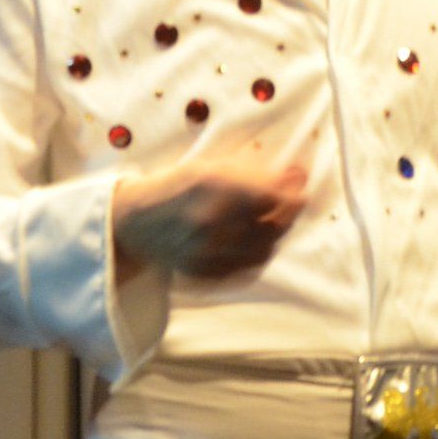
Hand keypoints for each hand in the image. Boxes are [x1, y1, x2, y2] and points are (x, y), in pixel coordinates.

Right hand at [112, 141, 309, 281]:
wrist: (137, 221)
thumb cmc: (179, 186)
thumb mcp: (213, 164)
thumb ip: (256, 168)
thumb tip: (299, 174)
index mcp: (211, 185)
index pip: (274, 197)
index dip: (294, 194)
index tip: (300, 188)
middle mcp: (209, 220)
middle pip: (273, 226)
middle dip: (287, 214)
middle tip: (288, 204)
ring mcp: (206, 251)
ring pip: (265, 250)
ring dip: (274, 235)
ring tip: (267, 220)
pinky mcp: (205, 273)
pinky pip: (248, 268)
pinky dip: (257, 254)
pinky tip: (250, 240)